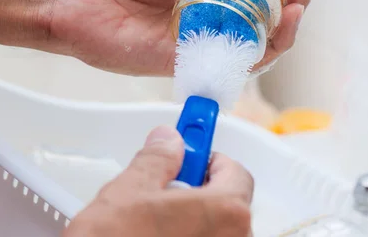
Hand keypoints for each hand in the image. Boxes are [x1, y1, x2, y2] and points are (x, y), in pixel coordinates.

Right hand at [63, 126, 253, 236]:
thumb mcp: (132, 189)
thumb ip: (159, 159)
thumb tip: (167, 142)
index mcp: (226, 212)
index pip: (236, 172)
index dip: (209, 159)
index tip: (192, 154)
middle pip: (226, 202)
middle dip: (197, 189)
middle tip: (165, 187)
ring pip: (213, 229)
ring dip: (191, 218)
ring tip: (153, 219)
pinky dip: (186, 236)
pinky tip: (155, 235)